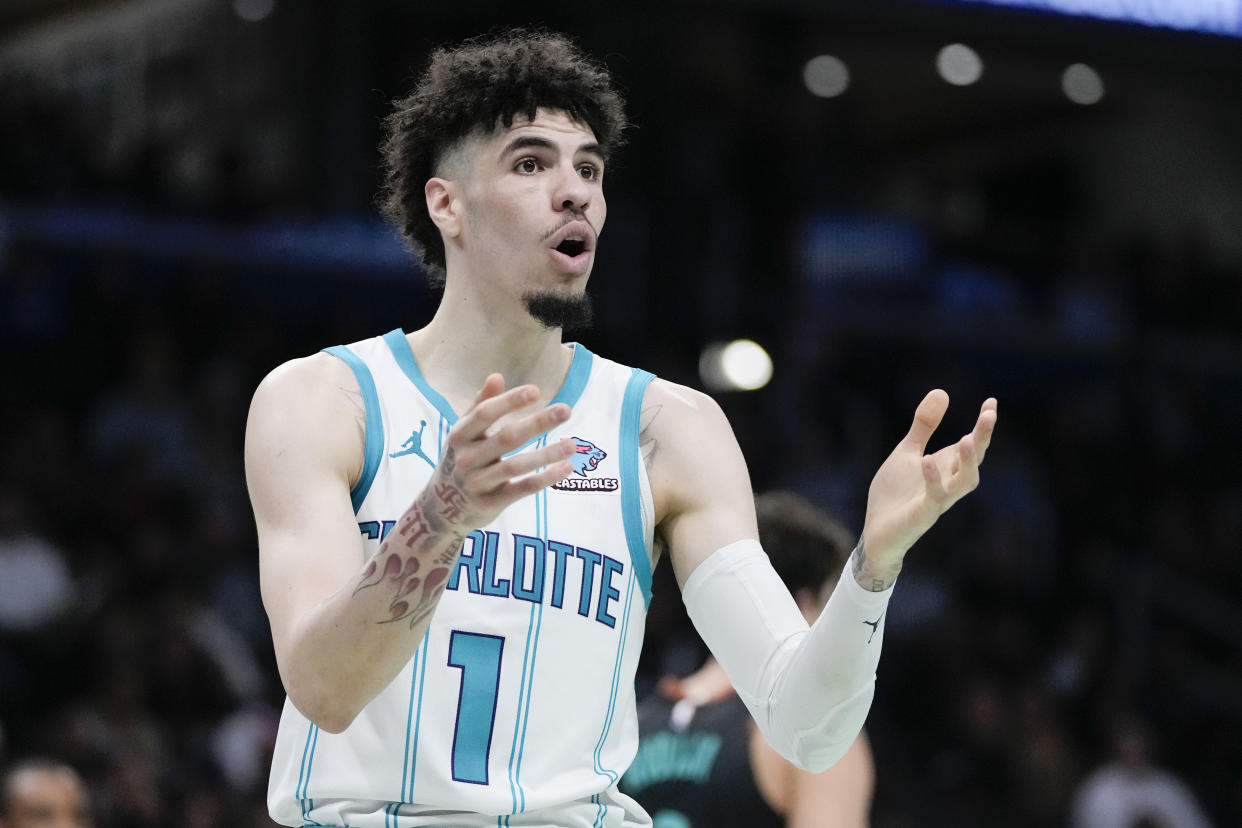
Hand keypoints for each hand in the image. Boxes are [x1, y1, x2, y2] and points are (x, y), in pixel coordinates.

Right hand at [422, 374, 575, 530]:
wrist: (441, 509)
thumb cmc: (460, 460)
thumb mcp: (463, 433)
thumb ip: (480, 405)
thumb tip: (497, 376)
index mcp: (459, 436)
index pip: (485, 413)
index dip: (510, 401)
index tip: (537, 391)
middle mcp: (466, 458)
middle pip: (507, 438)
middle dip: (537, 423)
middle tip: (566, 410)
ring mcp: (478, 483)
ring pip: (516, 466)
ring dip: (546, 454)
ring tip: (572, 445)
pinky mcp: (491, 503)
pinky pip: (522, 488)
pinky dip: (545, 478)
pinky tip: (566, 468)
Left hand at [860, 390, 996, 573]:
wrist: (876, 532)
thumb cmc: (895, 494)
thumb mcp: (907, 452)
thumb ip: (924, 426)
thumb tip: (942, 391)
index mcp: (946, 467)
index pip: (972, 445)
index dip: (983, 426)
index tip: (991, 402)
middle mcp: (948, 483)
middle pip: (974, 460)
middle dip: (983, 438)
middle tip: (989, 414)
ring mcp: (937, 501)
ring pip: (964, 483)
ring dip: (967, 462)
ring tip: (966, 439)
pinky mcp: (922, 515)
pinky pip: (934, 498)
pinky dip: (933, 480)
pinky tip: (927, 460)